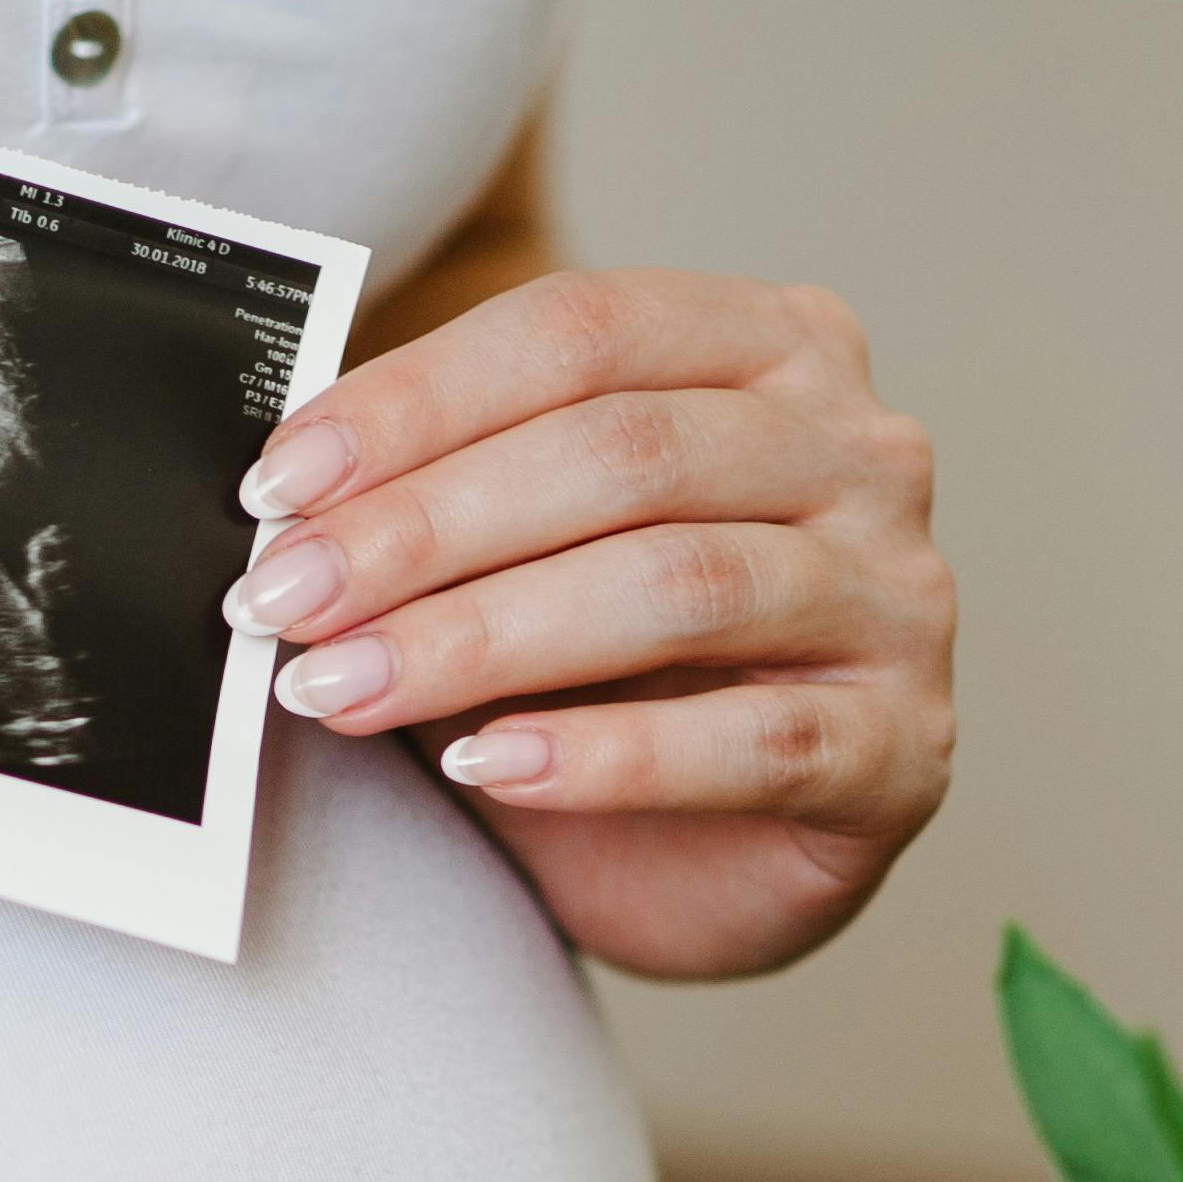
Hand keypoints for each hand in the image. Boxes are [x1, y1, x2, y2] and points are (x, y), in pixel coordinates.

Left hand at [223, 269, 952, 978]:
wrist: (694, 850)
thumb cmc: (600, 665)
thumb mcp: (513, 547)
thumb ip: (435, 488)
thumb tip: (282, 489)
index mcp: (767, 345)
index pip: (581, 331)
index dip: (418, 401)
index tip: (280, 485)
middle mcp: (857, 451)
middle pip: (626, 453)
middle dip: (427, 528)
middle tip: (287, 599)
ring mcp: (896, 598)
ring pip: (680, 586)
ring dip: (483, 636)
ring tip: (344, 686)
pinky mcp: (902, 746)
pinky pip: (750, 742)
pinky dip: (603, 756)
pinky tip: (490, 764)